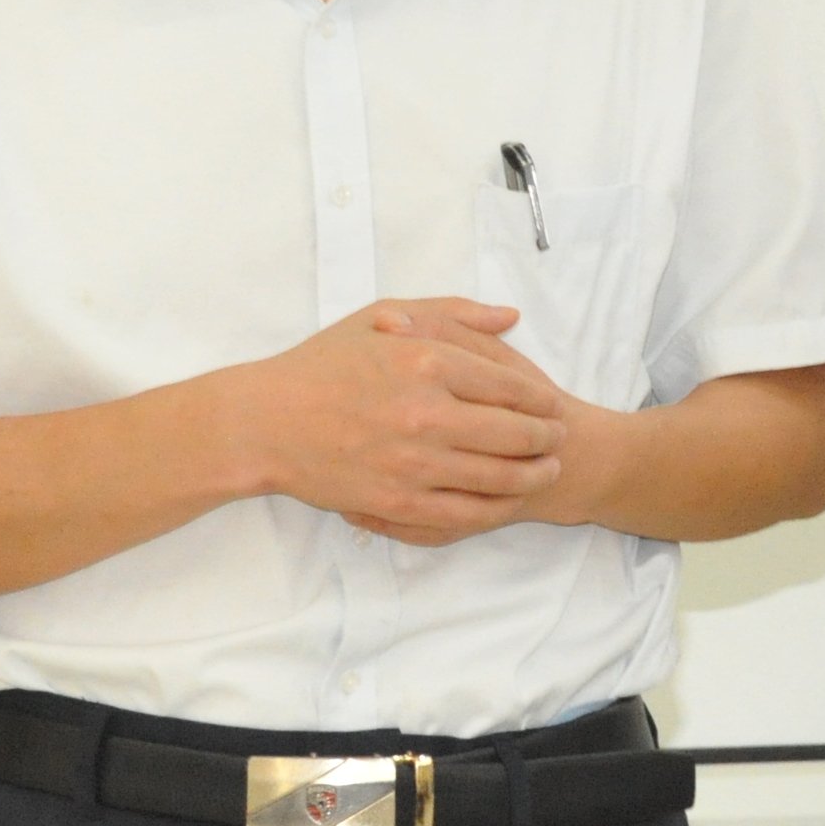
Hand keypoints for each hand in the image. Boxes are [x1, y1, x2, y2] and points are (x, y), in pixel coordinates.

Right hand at [222, 296, 560, 540]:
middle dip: (546, 438)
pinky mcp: (396, 502)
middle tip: (559, 439)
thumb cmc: (323, 364)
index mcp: (425, 361)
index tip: (552, 405)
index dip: (540, 400)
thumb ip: (453, 312)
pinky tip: (508, 502)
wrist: (265, 422)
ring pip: (496, 476)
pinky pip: (463, 512)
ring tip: (547, 470)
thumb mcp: (383, 315)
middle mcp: (425, 413)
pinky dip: (495, 509)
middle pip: (513, 433)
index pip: (507, 385)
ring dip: (531, 475)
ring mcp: (412, 463)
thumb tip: (511, 318)